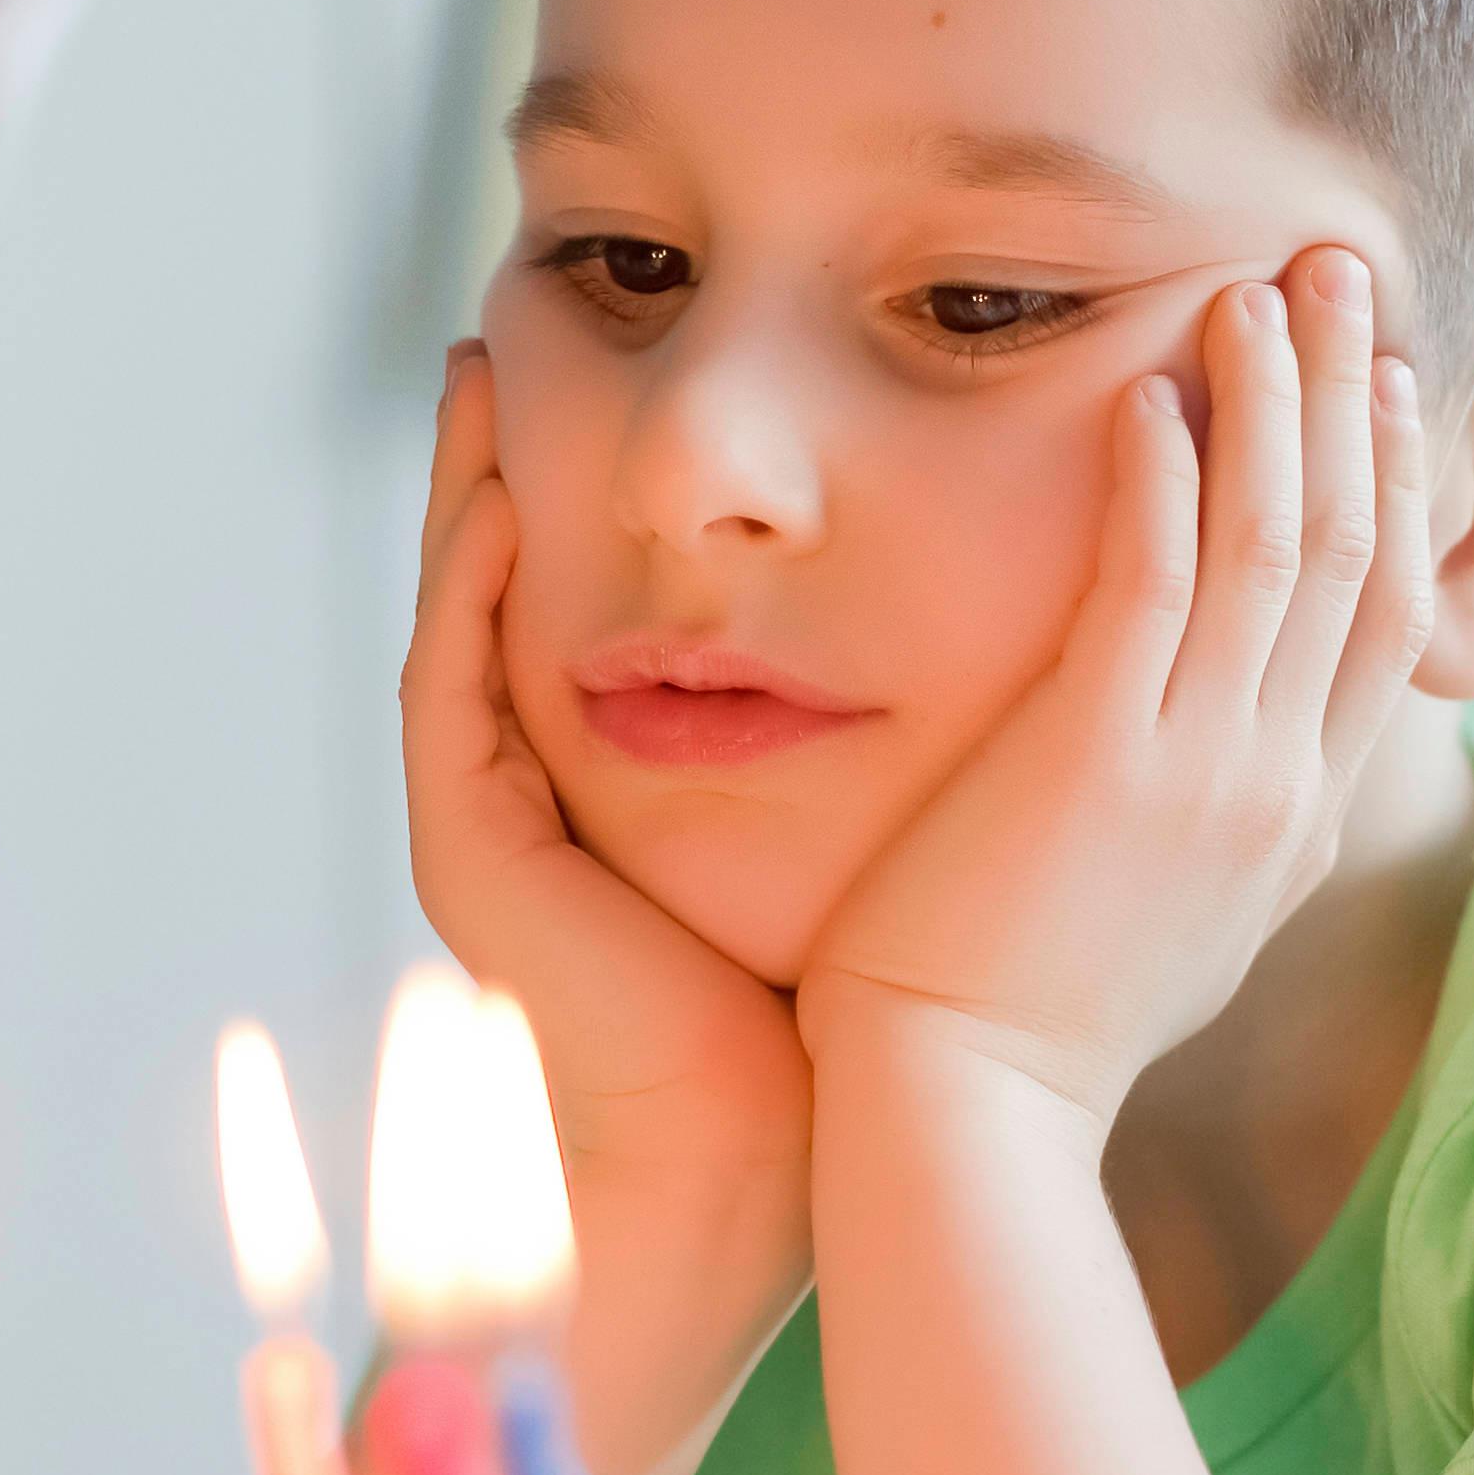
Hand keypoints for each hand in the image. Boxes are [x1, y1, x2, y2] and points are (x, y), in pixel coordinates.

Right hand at [402, 343, 816, 1469]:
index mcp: (636, 769)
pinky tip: (492, 497)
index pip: (622, 588)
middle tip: (540, 300)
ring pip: (468, 611)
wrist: (770, 1174)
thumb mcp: (871, 827)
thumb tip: (1023, 618)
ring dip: (465, 484)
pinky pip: (450, 692)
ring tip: (487, 357)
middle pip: (528, 576)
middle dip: (524, 447)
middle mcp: (551, 777)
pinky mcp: (474, 850)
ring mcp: (494, 813)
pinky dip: (464, 588)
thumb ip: (897, 726)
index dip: (631, 481)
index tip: (661, 349)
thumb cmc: (842, 1020)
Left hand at [799, 246, 1434, 1122]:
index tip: (1385, 375)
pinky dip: (1164, 481)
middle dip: (1354, 399)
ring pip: (1276, 546)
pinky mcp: (1103, 759)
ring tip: (1261, 288)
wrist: (970, 1117)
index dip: (1396, 480)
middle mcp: (1278, 780)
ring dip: (1276, 403)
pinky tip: (1149, 394)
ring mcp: (1202, 767)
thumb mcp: (1181, 921)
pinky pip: (1152, 585)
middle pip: (1357, 549)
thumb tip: (1242, 774)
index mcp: (1298, 814)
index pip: (1386, 613)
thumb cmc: (1036, 1028)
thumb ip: (1221, 824)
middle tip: (1346, 273)